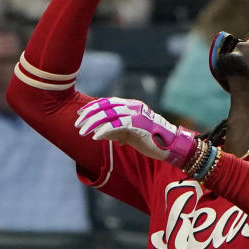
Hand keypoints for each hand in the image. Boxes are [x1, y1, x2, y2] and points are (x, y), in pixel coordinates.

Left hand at [75, 97, 196, 166]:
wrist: (170, 145)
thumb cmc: (151, 140)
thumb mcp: (130, 133)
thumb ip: (117, 131)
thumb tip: (100, 133)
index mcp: (131, 105)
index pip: (107, 102)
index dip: (92, 107)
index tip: (80, 114)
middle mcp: (132, 107)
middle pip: (105, 107)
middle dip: (89, 115)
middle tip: (77, 124)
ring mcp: (135, 114)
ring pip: (108, 115)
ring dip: (92, 124)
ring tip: (82, 132)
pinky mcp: (137, 124)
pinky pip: (116, 126)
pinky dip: (104, 131)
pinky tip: (96, 137)